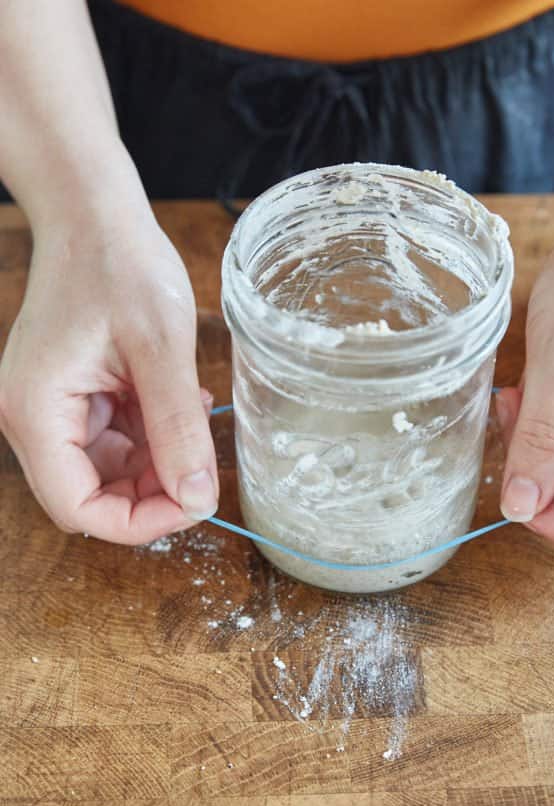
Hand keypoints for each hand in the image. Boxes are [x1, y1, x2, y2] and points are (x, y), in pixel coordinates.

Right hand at [0, 206, 218, 543]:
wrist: (96, 217)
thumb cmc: (121, 265)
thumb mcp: (161, 348)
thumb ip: (176, 428)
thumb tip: (197, 499)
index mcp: (36, 410)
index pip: (77, 507)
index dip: (138, 522)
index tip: (195, 505)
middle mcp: (33, 417)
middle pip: (93, 494)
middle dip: (153, 489)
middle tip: (202, 461)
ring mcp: (52, 408)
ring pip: (109, 470)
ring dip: (157, 457)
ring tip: (189, 407)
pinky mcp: (74, 397)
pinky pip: (115, 438)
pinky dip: (152, 433)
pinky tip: (178, 398)